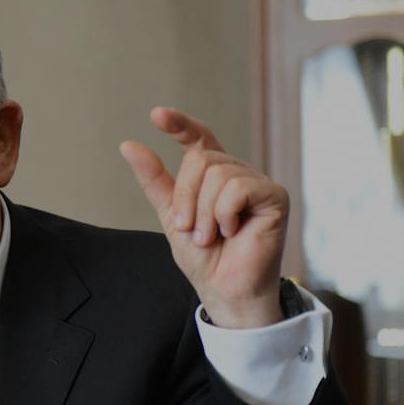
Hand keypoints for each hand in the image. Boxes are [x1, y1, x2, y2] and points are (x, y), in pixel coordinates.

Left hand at [119, 107, 288, 328]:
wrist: (223, 289)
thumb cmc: (203, 257)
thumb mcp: (170, 214)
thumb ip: (154, 180)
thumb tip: (128, 145)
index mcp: (214, 175)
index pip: (198, 138)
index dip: (179, 124)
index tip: (156, 115)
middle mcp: (237, 172)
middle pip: (201, 159)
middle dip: (186, 198)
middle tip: (191, 230)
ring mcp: (257, 182)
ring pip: (217, 174)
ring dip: (204, 213)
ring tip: (209, 236)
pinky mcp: (274, 196)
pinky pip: (237, 188)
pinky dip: (224, 214)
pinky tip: (233, 231)